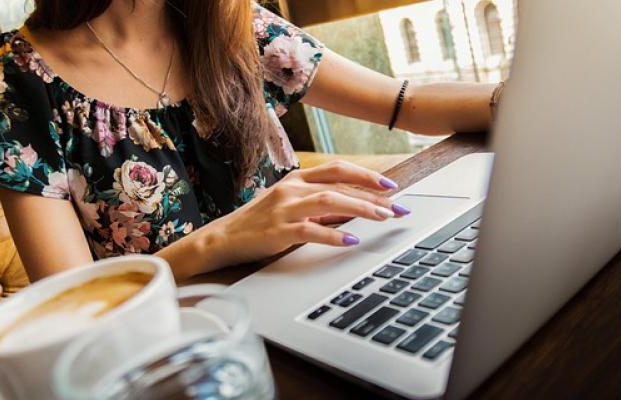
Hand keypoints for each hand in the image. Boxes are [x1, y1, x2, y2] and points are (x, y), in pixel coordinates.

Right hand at [198, 161, 411, 267]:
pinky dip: (334, 234)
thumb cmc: (259, 223)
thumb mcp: (290, 206)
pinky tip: (351, 240)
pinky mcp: (278, 231)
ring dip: (360, 209)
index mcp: (296, 179)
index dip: (366, 175)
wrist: (223, 238)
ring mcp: (284, 208)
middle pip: (340, 185)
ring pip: (330, 201)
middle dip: (373, 196)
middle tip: (398, 207)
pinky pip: (311, 230)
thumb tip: (354, 209)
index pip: (338, 169)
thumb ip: (319, 205)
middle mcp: (292, 188)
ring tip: (383, 218)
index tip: (390, 186)